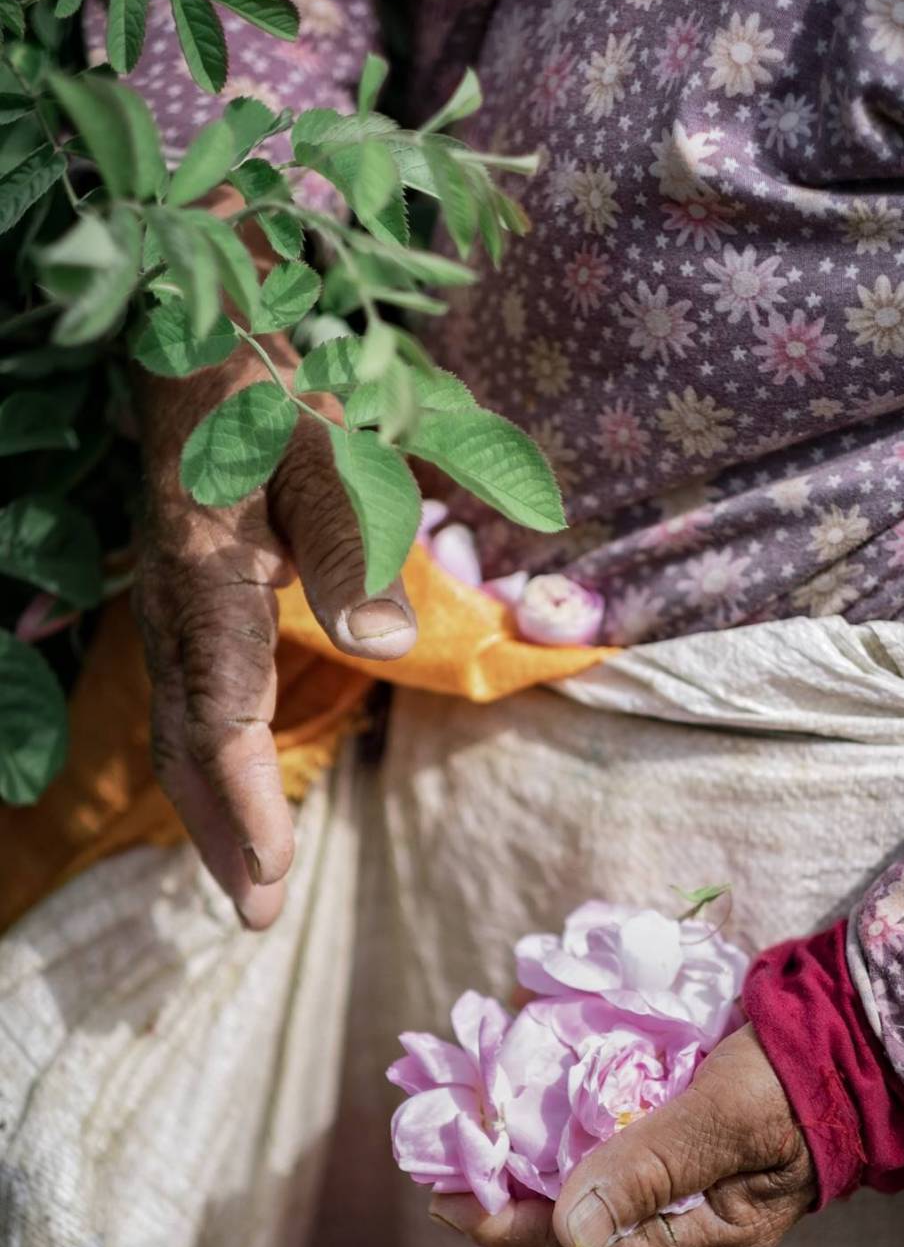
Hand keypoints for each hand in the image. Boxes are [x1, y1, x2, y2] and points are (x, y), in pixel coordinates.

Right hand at [135, 198, 416, 929]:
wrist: (197, 328)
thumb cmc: (271, 386)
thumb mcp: (326, 449)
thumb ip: (352, 544)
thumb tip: (386, 643)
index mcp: (206, 583)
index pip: (221, 719)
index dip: (245, 802)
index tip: (268, 878)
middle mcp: (177, 609)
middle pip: (191, 743)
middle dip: (223, 832)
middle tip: (255, 918)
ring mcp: (172, 606)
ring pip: (184, 728)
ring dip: (213, 808)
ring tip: (246, 881)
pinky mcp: (185, 597)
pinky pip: (193, 699)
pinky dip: (211, 762)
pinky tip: (234, 790)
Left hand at [427, 1024, 817, 1246]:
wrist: (860, 1026)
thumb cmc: (802, 1078)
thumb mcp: (726, 1122)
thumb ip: (652, 1168)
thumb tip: (570, 1230)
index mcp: (706, 1232)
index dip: (513, 1231)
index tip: (449, 1204)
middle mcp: (689, 1206)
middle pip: (579, 1215)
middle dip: (510, 1191)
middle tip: (444, 1165)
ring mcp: (685, 1161)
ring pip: (586, 1169)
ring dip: (530, 1147)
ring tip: (473, 1122)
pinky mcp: (680, 1114)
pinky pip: (606, 1123)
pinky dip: (563, 1103)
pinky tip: (528, 1077)